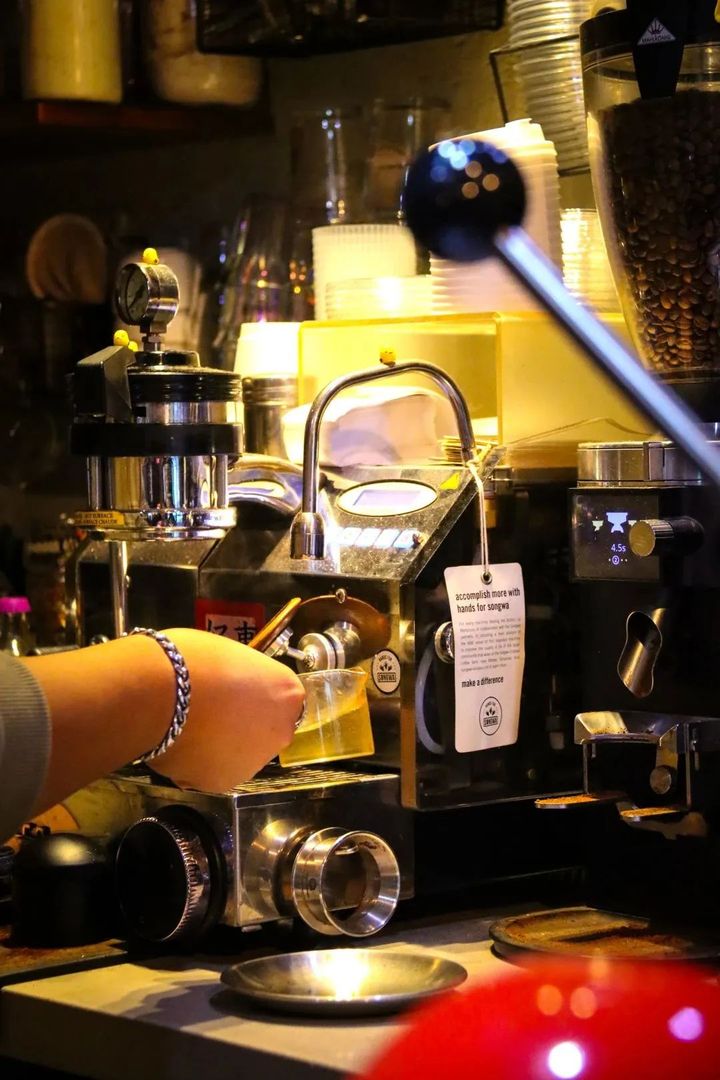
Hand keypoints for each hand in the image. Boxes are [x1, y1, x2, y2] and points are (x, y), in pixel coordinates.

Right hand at [150, 629, 304, 790]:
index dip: (255, 694)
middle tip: (213, 709)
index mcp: (288, 694)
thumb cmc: (195, 659)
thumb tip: (236, 687)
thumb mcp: (233, 655)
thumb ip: (246, 677)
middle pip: (266, 729)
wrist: (158, 692)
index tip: (234, 690)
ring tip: (192, 727)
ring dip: (224, 744)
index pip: (281, 698)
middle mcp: (280, 732)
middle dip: (244, 723)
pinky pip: (213, 769)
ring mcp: (253, 762)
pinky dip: (200, 761)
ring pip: (241, 753)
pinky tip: (181, 743)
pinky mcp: (223, 783)